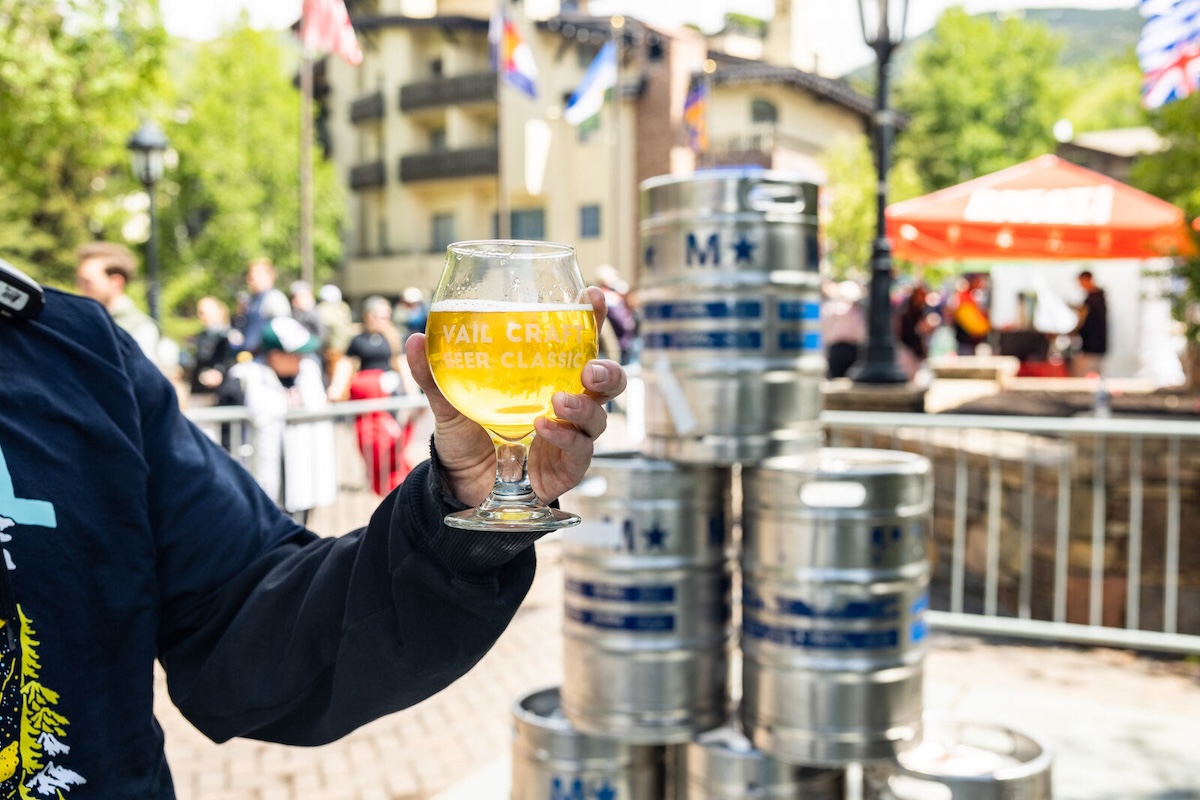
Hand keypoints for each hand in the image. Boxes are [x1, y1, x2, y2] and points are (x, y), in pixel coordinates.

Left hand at [404, 286, 627, 507]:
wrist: (461, 486)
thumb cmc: (466, 437)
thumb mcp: (449, 403)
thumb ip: (436, 375)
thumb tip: (417, 339)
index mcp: (547, 379)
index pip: (579, 345)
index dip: (591, 319)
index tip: (591, 296)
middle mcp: (567, 405)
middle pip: (607, 384)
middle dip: (608, 372)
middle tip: (590, 368)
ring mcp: (571, 437)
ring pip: (599, 419)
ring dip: (584, 407)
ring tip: (559, 401)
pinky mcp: (567, 468)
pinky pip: (579, 452)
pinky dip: (565, 438)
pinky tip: (544, 428)